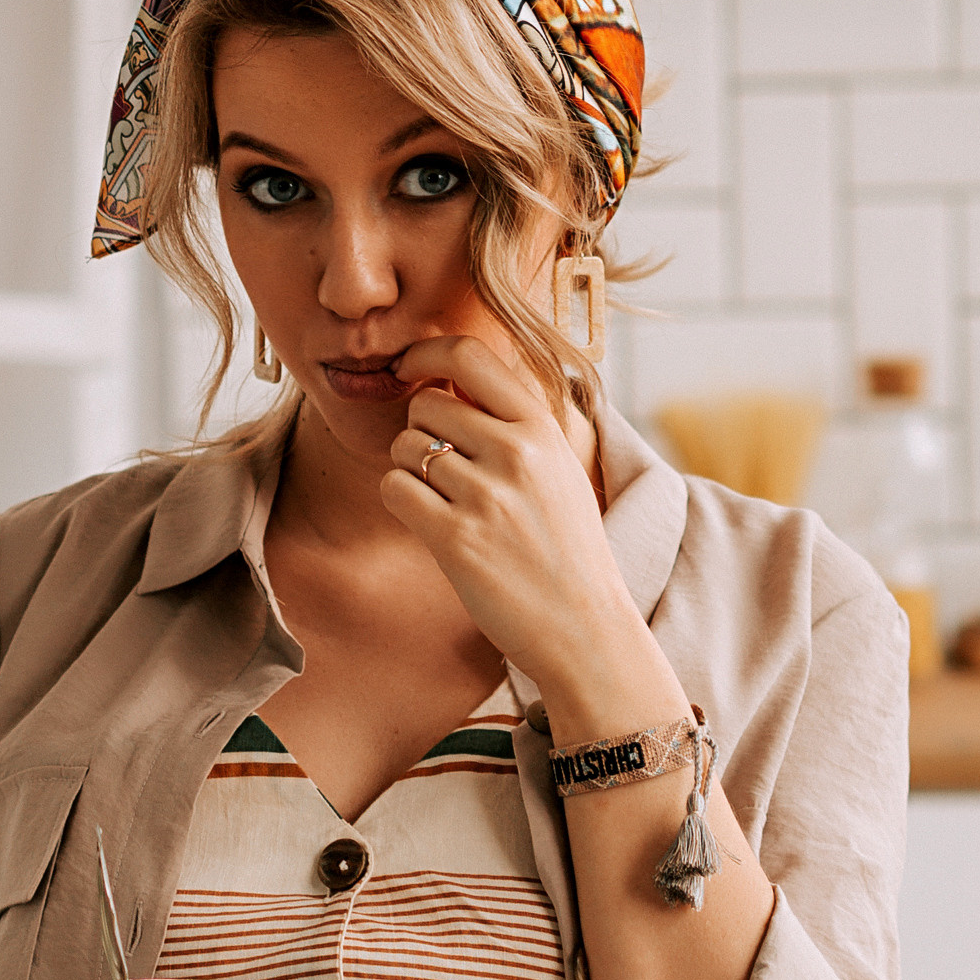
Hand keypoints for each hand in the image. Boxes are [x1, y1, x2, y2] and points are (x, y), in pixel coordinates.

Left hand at [381, 332, 672, 725]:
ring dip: (412, 473)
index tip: (408, 368)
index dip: (424, 353)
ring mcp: (486, 495)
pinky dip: (401, 502)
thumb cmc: (566, 547)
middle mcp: (516, 452)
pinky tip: (429, 521)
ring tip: (447, 503)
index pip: (469, 355)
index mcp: (543, 426)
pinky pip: (394, 489)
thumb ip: (513, 422)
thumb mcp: (559, 467)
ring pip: (405, 448)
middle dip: (421, 432)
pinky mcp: (457, 539)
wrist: (585, 626)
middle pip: (425, 406)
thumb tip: (449, 378)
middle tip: (444, 469)